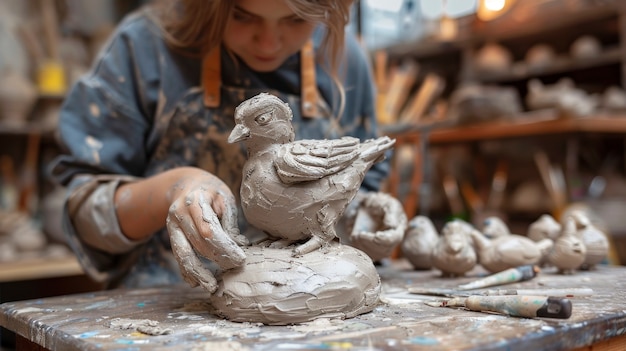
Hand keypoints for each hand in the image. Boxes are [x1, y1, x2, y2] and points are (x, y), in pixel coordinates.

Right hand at [166, 170, 247, 292]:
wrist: (186, 185)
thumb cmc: (211, 191)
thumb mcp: (224, 197)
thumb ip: (229, 220)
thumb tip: (239, 245)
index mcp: (195, 201)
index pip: (209, 230)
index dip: (224, 248)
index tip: (240, 259)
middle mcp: (179, 214)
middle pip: (198, 244)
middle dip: (217, 259)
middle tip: (235, 269)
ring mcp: (172, 225)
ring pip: (183, 253)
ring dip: (198, 272)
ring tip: (211, 287)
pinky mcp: (170, 235)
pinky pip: (178, 255)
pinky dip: (186, 270)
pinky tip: (195, 282)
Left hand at [344, 192, 407, 261]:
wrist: (368, 207)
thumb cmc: (379, 203)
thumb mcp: (388, 203)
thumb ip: (391, 213)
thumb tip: (391, 225)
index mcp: (398, 229)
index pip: (394, 239)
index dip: (385, 239)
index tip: (376, 235)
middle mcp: (392, 240)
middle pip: (385, 249)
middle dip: (371, 243)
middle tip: (359, 235)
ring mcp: (382, 247)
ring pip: (376, 254)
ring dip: (364, 247)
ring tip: (355, 236)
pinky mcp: (372, 250)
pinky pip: (368, 255)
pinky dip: (360, 249)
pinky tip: (354, 239)